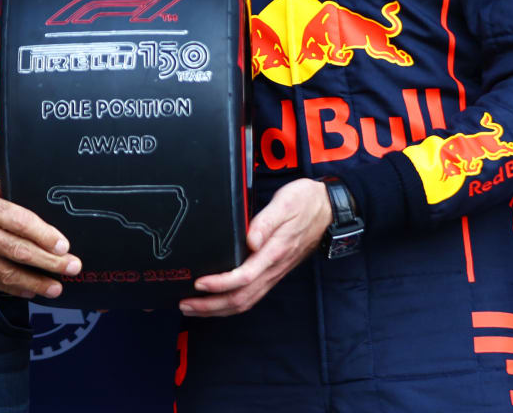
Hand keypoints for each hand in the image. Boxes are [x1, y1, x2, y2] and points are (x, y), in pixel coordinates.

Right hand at [0, 174, 80, 297]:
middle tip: (71, 268)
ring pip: (6, 273)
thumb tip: (29, 199)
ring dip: (35, 282)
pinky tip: (28, 290)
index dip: (46, 236)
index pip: (21, 222)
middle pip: (19, 251)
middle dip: (50, 263)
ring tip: (55, 287)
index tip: (64, 246)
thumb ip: (1, 191)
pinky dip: (11, 288)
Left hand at [178, 178, 330, 316]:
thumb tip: (250, 240)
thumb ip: (266, 221)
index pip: (244, 276)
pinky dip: (231, 304)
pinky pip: (252, 296)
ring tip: (194, 308)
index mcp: (274, 251)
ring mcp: (274, 273)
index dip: (220, 284)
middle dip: (211, 305)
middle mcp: (273, 268)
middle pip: (241, 297)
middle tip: (185, 304)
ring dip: (218, 309)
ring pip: (245, 301)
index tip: (199, 284)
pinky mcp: (273, 273)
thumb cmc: (305, 203)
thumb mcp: (286, 203)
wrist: (328, 210)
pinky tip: (218, 302)